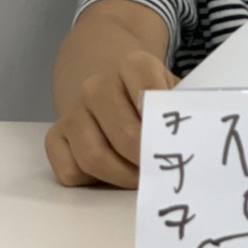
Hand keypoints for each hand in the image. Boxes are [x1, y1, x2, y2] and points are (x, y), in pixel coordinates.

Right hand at [44, 49, 177, 187]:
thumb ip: (182, 110)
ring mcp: (73, 110)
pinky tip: (112, 174)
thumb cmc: (152, 99)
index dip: (162, 123)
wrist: (112, 90)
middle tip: (162, 172)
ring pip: (94, 157)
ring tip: (141, 177)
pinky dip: (94, 181)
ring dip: (122, 176)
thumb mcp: (173, 93)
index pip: (149, 91)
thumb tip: (192, 139)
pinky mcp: (55, 137)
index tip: (174, 142)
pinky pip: (71, 171)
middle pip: (125, 135)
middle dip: (147, 160)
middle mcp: (97, 85)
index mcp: (133, 65)